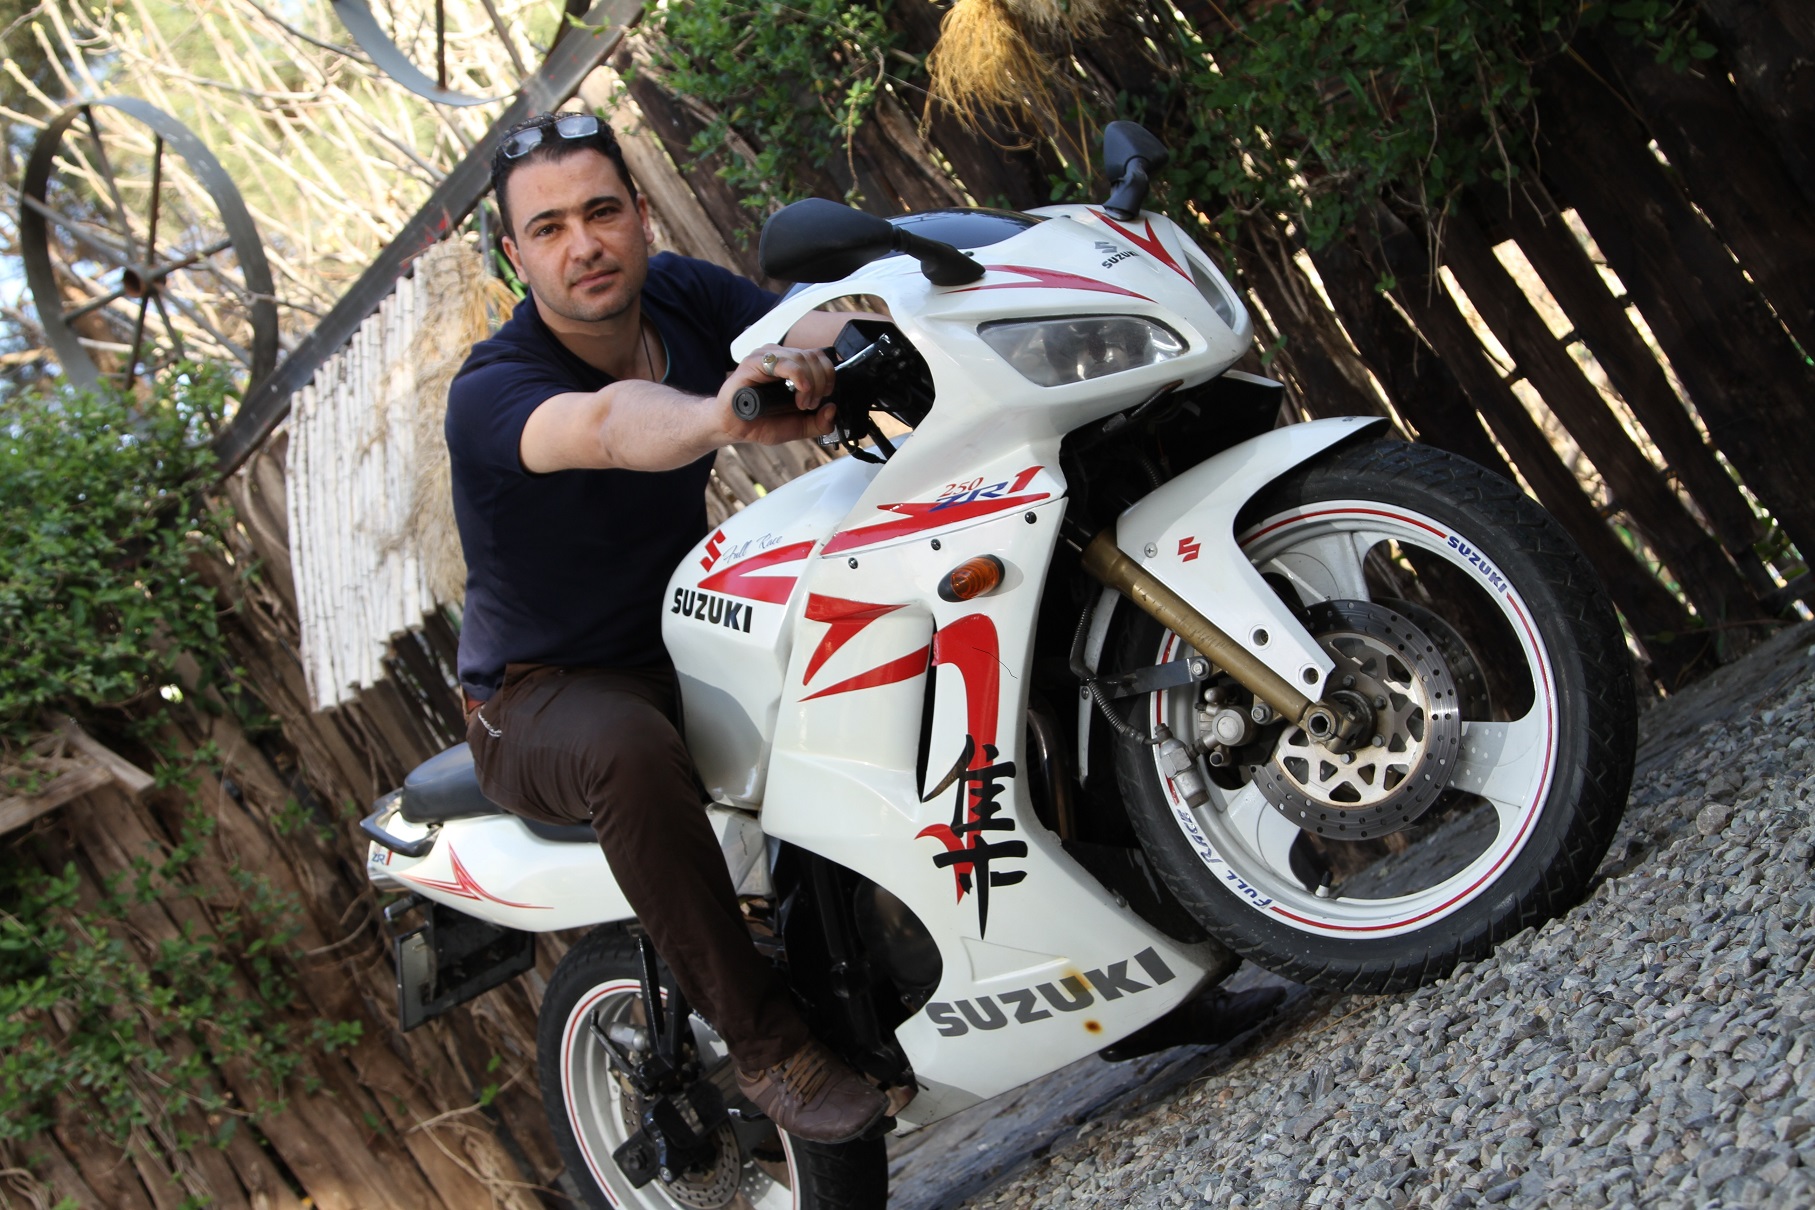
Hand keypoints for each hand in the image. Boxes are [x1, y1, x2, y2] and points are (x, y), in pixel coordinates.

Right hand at [719, 344, 837, 443]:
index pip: (820, 357)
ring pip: (803, 357)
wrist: (732, 427)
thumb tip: (832, 409)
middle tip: (811, 404)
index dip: (829, 377)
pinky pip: (785, 362)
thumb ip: (818, 422)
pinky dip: (799, 377)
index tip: (823, 397)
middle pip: (815, 356)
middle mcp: (781, 357)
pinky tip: (800, 392)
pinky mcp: (754, 362)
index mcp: (792, 366)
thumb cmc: (760, 422)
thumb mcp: (797, 427)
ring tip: (802, 403)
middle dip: (821, 383)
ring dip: (811, 383)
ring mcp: (767, 357)